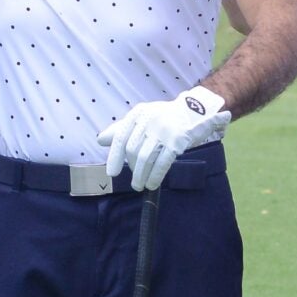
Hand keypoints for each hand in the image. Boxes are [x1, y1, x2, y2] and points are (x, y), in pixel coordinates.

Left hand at [97, 88, 228, 189]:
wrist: (196, 111)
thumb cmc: (165, 117)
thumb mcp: (143, 117)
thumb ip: (122, 128)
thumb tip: (100, 140)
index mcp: (138, 113)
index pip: (121, 137)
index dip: (114, 157)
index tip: (112, 173)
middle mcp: (149, 119)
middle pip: (133, 150)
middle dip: (132, 169)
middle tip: (134, 181)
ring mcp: (163, 130)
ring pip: (146, 158)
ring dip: (141, 175)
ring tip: (140, 185)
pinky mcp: (177, 140)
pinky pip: (162, 162)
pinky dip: (155, 176)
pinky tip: (152, 183)